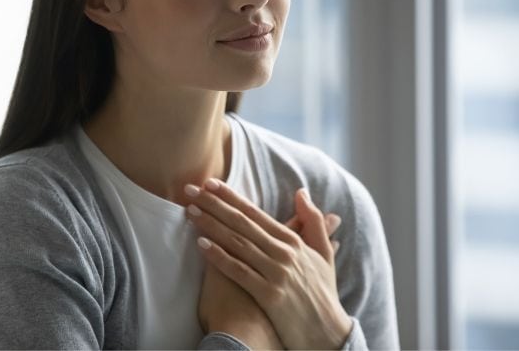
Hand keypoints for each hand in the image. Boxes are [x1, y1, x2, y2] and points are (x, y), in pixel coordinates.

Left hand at [185, 181, 352, 349]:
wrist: (328, 334)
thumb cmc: (323, 294)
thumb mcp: (324, 253)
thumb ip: (313, 221)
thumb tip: (301, 191)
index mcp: (293, 241)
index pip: (255, 213)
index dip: (231, 197)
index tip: (210, 183)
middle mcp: (283, 253)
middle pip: (242, 223)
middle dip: (214, 204)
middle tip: (190, 190)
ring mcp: (276, 274)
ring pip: (237, 243)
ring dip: (211, 225)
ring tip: (190, 212)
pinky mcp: (269, 295)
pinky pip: (239, 272)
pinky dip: (219, 257)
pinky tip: (201, 245)